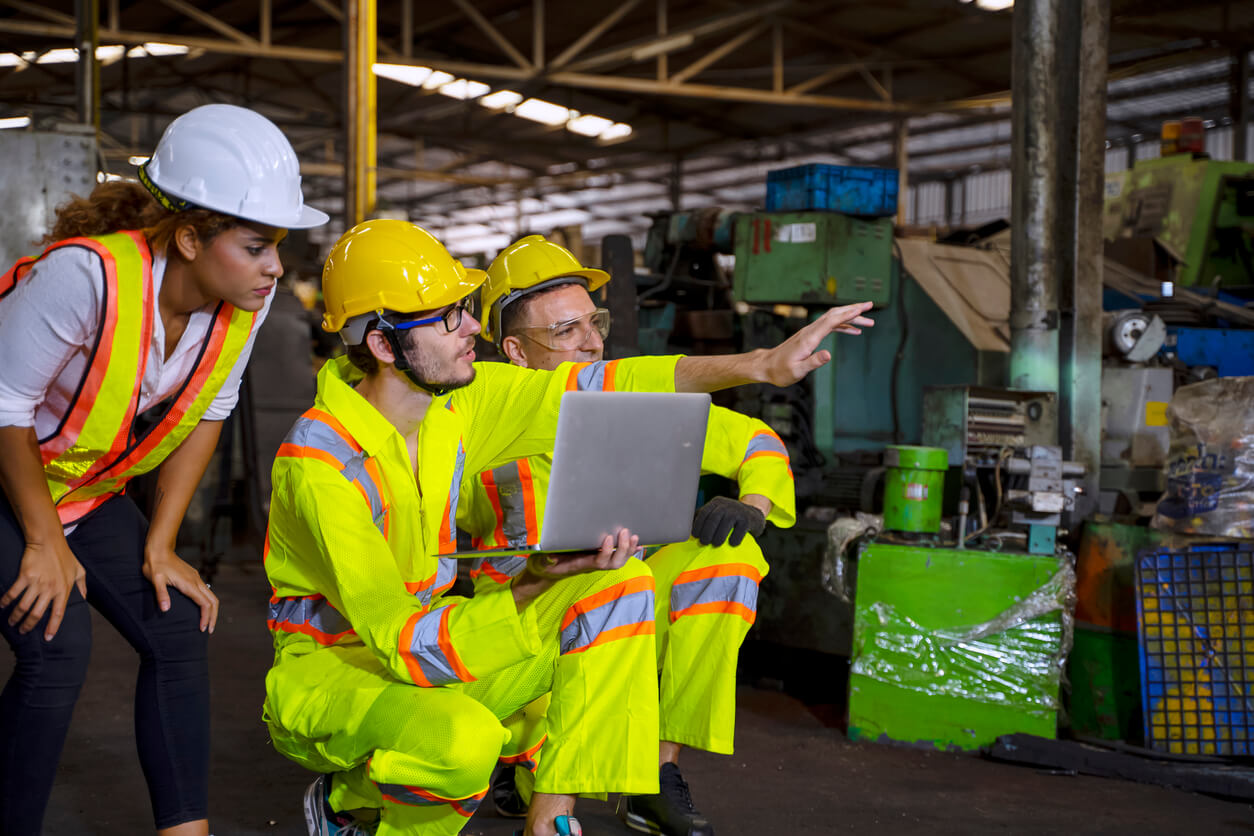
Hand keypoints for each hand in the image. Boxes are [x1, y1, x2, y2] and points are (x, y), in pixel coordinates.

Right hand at [1, 537, 84, 639]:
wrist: (48, 541)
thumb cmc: (64, 555)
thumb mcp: (79, 570)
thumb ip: (82, 585)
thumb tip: (85, 598)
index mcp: (64, 589)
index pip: (59, 613)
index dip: (53, 627)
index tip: (47, 638)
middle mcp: (50, 589)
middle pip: (37, 614)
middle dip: (28, 626)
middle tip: (23, 631)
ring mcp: (37, 583)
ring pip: (23, 607)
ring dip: (15, 617)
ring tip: (11, 622)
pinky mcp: (25, 577)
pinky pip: (13, 593)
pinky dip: (5, 602)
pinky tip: (2, 606)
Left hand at [143, 545, 217, 632]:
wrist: (159, 550)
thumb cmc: (155, 565)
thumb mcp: (155, 580)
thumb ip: (161, 594)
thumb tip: (165, 609)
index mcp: (189, 584)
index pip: (204, 604)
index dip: (206, 617)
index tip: (203, 629)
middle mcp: (196, 582)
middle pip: (213, 601)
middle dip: (213, 617)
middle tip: (210, 631)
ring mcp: (196, 579)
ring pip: (211, 596)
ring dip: (212, 610)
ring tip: (208, 622)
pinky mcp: (194, 577)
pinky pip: (206, 592)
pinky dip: (208, 603)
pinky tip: (202, 608)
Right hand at [526, 528, 640, 578]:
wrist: (548, 572)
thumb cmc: (546, 566)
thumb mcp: (541, 563)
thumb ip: (545, 561)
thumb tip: (550, 558)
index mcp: (580, 565)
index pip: (598, 563)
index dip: (605, 552)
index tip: (607, 538)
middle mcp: (592, 565)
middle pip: (613, 563)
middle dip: (622, 550)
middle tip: (625, 532)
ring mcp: (597, 562)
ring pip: (618, 561)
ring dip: (628, 550)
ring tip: (634, 536)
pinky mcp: (599, 558)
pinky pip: (617, 556)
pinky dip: (628, 550)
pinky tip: (637, 543)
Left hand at [692, 496, 765, 546]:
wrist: (754, 515)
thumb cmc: (730, 517)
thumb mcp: (717, 513)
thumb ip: (705, 518)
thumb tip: (689, 530)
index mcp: (717, 502)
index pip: (704, 512)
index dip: (698, 524)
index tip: (695, 536)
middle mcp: (727, 504)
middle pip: (714, 517)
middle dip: (707, 531)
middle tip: (704, 542)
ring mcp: (738, 511)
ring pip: (726, 523)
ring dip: (719, 536)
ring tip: (715, 544)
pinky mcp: (748, 519)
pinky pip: (740, 529)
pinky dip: (735, 538)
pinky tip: (732, 544)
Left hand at [760, 302, 874, 386]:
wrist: (767, 366)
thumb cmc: (781, 371)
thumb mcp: (798, 370)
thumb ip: (813, 362)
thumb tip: (828, 354)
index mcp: (809, 338)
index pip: (831, 321)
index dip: (848, 313)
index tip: (862, 308)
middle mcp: (810, 331)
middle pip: (834, 314)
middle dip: (853, 309)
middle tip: (870, 305)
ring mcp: (810, 332)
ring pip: (833, 319)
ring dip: (851, 318)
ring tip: (869, 322)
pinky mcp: (809, 336)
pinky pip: (829, 327)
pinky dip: (843, 326)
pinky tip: (853, 331)